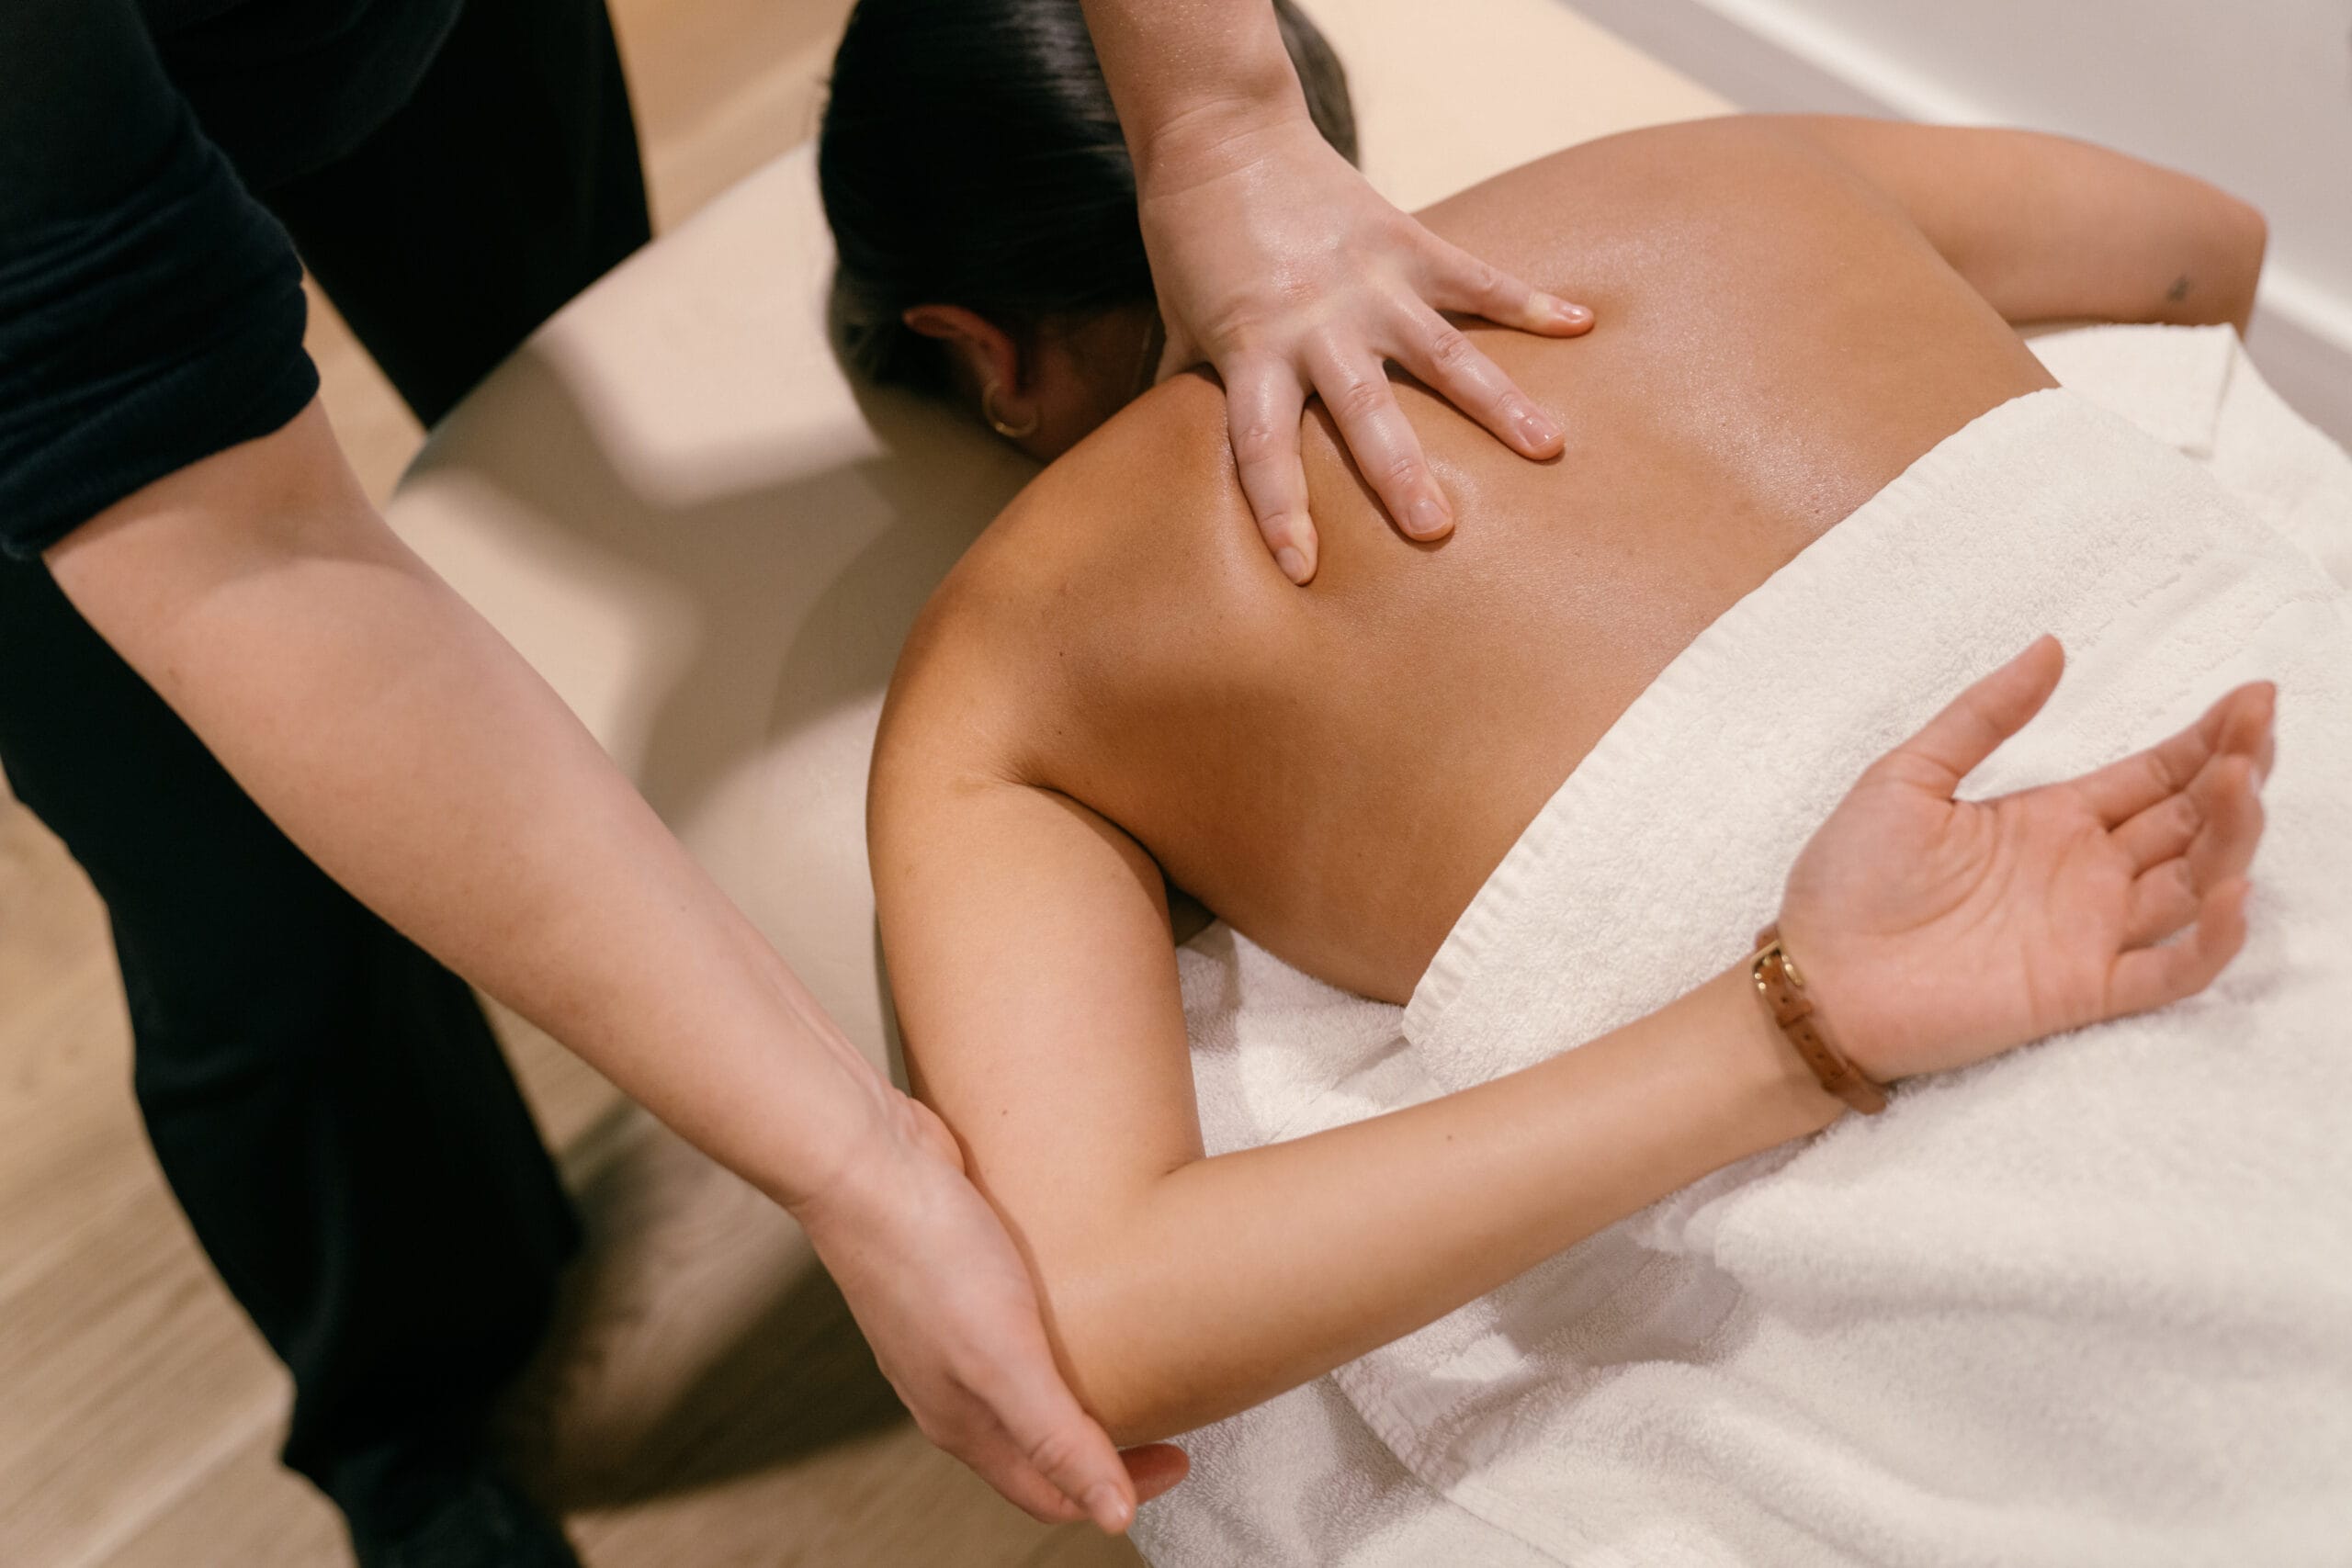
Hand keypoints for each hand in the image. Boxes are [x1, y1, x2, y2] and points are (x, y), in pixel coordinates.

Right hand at [794, 1091, 1187, 1530]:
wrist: (865, 1160)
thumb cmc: (930, 1257)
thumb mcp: (1004, 1359)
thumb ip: (1058, 1439)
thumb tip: (1115, 1518)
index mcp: (963, 1422)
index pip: (1050, 1491)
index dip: (1118, 1489)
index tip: (1182, 1455)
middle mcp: (952, 1385)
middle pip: (1038, 1444)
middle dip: (1104, 1444)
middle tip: (1172, 1411)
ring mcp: (950, 1330)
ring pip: (1025, 1381)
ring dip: (1080, 1385)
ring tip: (1139, 1355)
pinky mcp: (955, 1276)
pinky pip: (1014, 1323)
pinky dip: (1057, 1329)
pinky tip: (1086, 1294)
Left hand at [1136, 109, 1591, 582]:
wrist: (1219, 133)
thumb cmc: (1191, 241)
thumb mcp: (1181, 323)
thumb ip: (1190, 390)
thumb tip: (1164, 459)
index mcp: (1251, 351)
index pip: (1261, 448)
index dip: (1279, 510)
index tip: (1301, 569)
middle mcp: (1314, 324)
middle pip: (1362, 412)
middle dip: (1400, 473)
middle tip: (1439, 529)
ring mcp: (1366, 283)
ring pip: (1440, 353)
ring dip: (1496, 402)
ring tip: (1549, 447)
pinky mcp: (1403, 239)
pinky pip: (1474, 277)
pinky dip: (1528, 298)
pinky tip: (1582, 323)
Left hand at [1779, 636, 2272, 1081]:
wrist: (1814, 978)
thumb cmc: (1847, 880)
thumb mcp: (1907, 775)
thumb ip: (1983, 716)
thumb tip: (2052, 647)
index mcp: (2050, 818)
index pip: (2153, 774)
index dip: (2206, 739)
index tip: (2253, 697)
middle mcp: (2085, 872)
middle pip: (2188, 820)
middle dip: (2234, 772)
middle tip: (2261, 726)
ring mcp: (2090, 932)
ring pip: (2195, 883)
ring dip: (2231, 837)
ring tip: (2241, 783)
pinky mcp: (2082, 990)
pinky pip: (2171, 970)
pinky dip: (2211, 940)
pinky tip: (2227, 891)